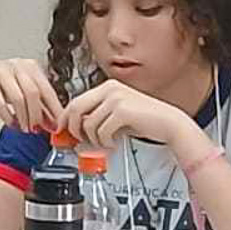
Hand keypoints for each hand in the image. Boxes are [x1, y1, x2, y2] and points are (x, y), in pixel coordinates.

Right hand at [0, 58, 63, 132]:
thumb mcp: (25, 93)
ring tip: (24, 128)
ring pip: (17, 98)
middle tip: (37, 129)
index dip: (54, 109)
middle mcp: (17, 66)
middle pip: (33, 93)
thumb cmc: (5, 86)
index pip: (47, 89)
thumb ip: (40, 107)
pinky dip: (7, 116)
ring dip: (23, 117)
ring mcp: (0, 72)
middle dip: (37, 115)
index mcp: (31, 66)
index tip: (57, 126)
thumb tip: (54, 125)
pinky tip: (11, 123)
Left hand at [59, 79, 190, 149]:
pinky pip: (100, 131)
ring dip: (92, 139)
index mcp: (107, 87)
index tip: (61, 131)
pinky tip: (113, 142)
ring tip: (104, 142)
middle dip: (72, 128)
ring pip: (87, 123)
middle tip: (77, 141)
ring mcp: (116, 98)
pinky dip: (104, 141)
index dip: (65, 118)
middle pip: (75, 109)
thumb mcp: (115, 115)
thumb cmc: (144, 120)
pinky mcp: (122, 110)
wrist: (169, 124)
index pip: (75, 101)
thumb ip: (96, 116)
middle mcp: (110, 89)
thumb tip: (74, 128)